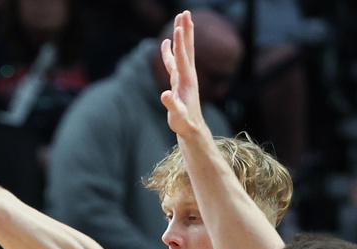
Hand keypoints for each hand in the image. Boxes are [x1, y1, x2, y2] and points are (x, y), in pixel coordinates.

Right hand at [159, 11, 206, 136]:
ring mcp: (183, 76)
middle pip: (186, 48)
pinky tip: (165, 42)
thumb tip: (164, 95)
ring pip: (183, 51)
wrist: (191, 128)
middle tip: (185, 12)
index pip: (182, 57)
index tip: (179, 26)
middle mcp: (187, 74)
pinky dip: (170, 50)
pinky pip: (174, 60)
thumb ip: (171, 105)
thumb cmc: (184, 123)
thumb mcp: (177, 116)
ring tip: (181, 18)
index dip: (180, 42)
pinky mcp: (179, 80)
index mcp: (186, 80)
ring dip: (182, 35)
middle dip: (185, 30)